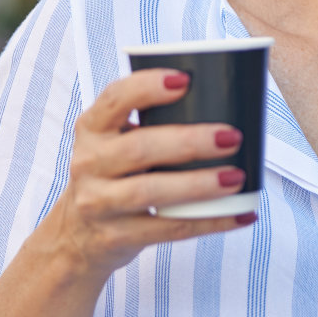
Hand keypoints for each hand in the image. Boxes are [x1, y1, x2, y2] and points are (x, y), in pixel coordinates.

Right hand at [37, 68, 256, 280]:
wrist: (76, 236)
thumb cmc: (113, 176)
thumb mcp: (114, 144)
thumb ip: (151, 124)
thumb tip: (227, 107)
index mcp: (93, 130)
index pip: (114, 100)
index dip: (147, 87)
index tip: (185, 80)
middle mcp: (89, 163)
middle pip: (139, 148)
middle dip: (189, 142)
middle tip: (231, 137)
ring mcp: (99, 203)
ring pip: (150, 191)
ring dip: (198, 184)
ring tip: (236, 177)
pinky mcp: (116, 236)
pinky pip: (169, 230)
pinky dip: (209, 222)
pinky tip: (241, 215)